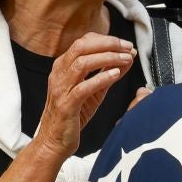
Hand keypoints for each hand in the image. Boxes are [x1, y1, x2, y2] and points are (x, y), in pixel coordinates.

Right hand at [33, 31, 135, 160]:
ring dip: (107, 58)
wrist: (54, 141)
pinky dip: (101, 78)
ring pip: (82, 64)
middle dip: (108, 44)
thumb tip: (126, 59)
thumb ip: (107, 74)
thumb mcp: (93, 90)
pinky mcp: (66, 105)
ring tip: (126, 60)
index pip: (83, 43)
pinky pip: (83, 88)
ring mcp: (60, 89)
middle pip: (81, 47)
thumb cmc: (72, 116)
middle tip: (128, 48)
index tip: (125, 45)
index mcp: (63, 68)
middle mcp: (59, 74)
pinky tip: (115, 75)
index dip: (106, 40)